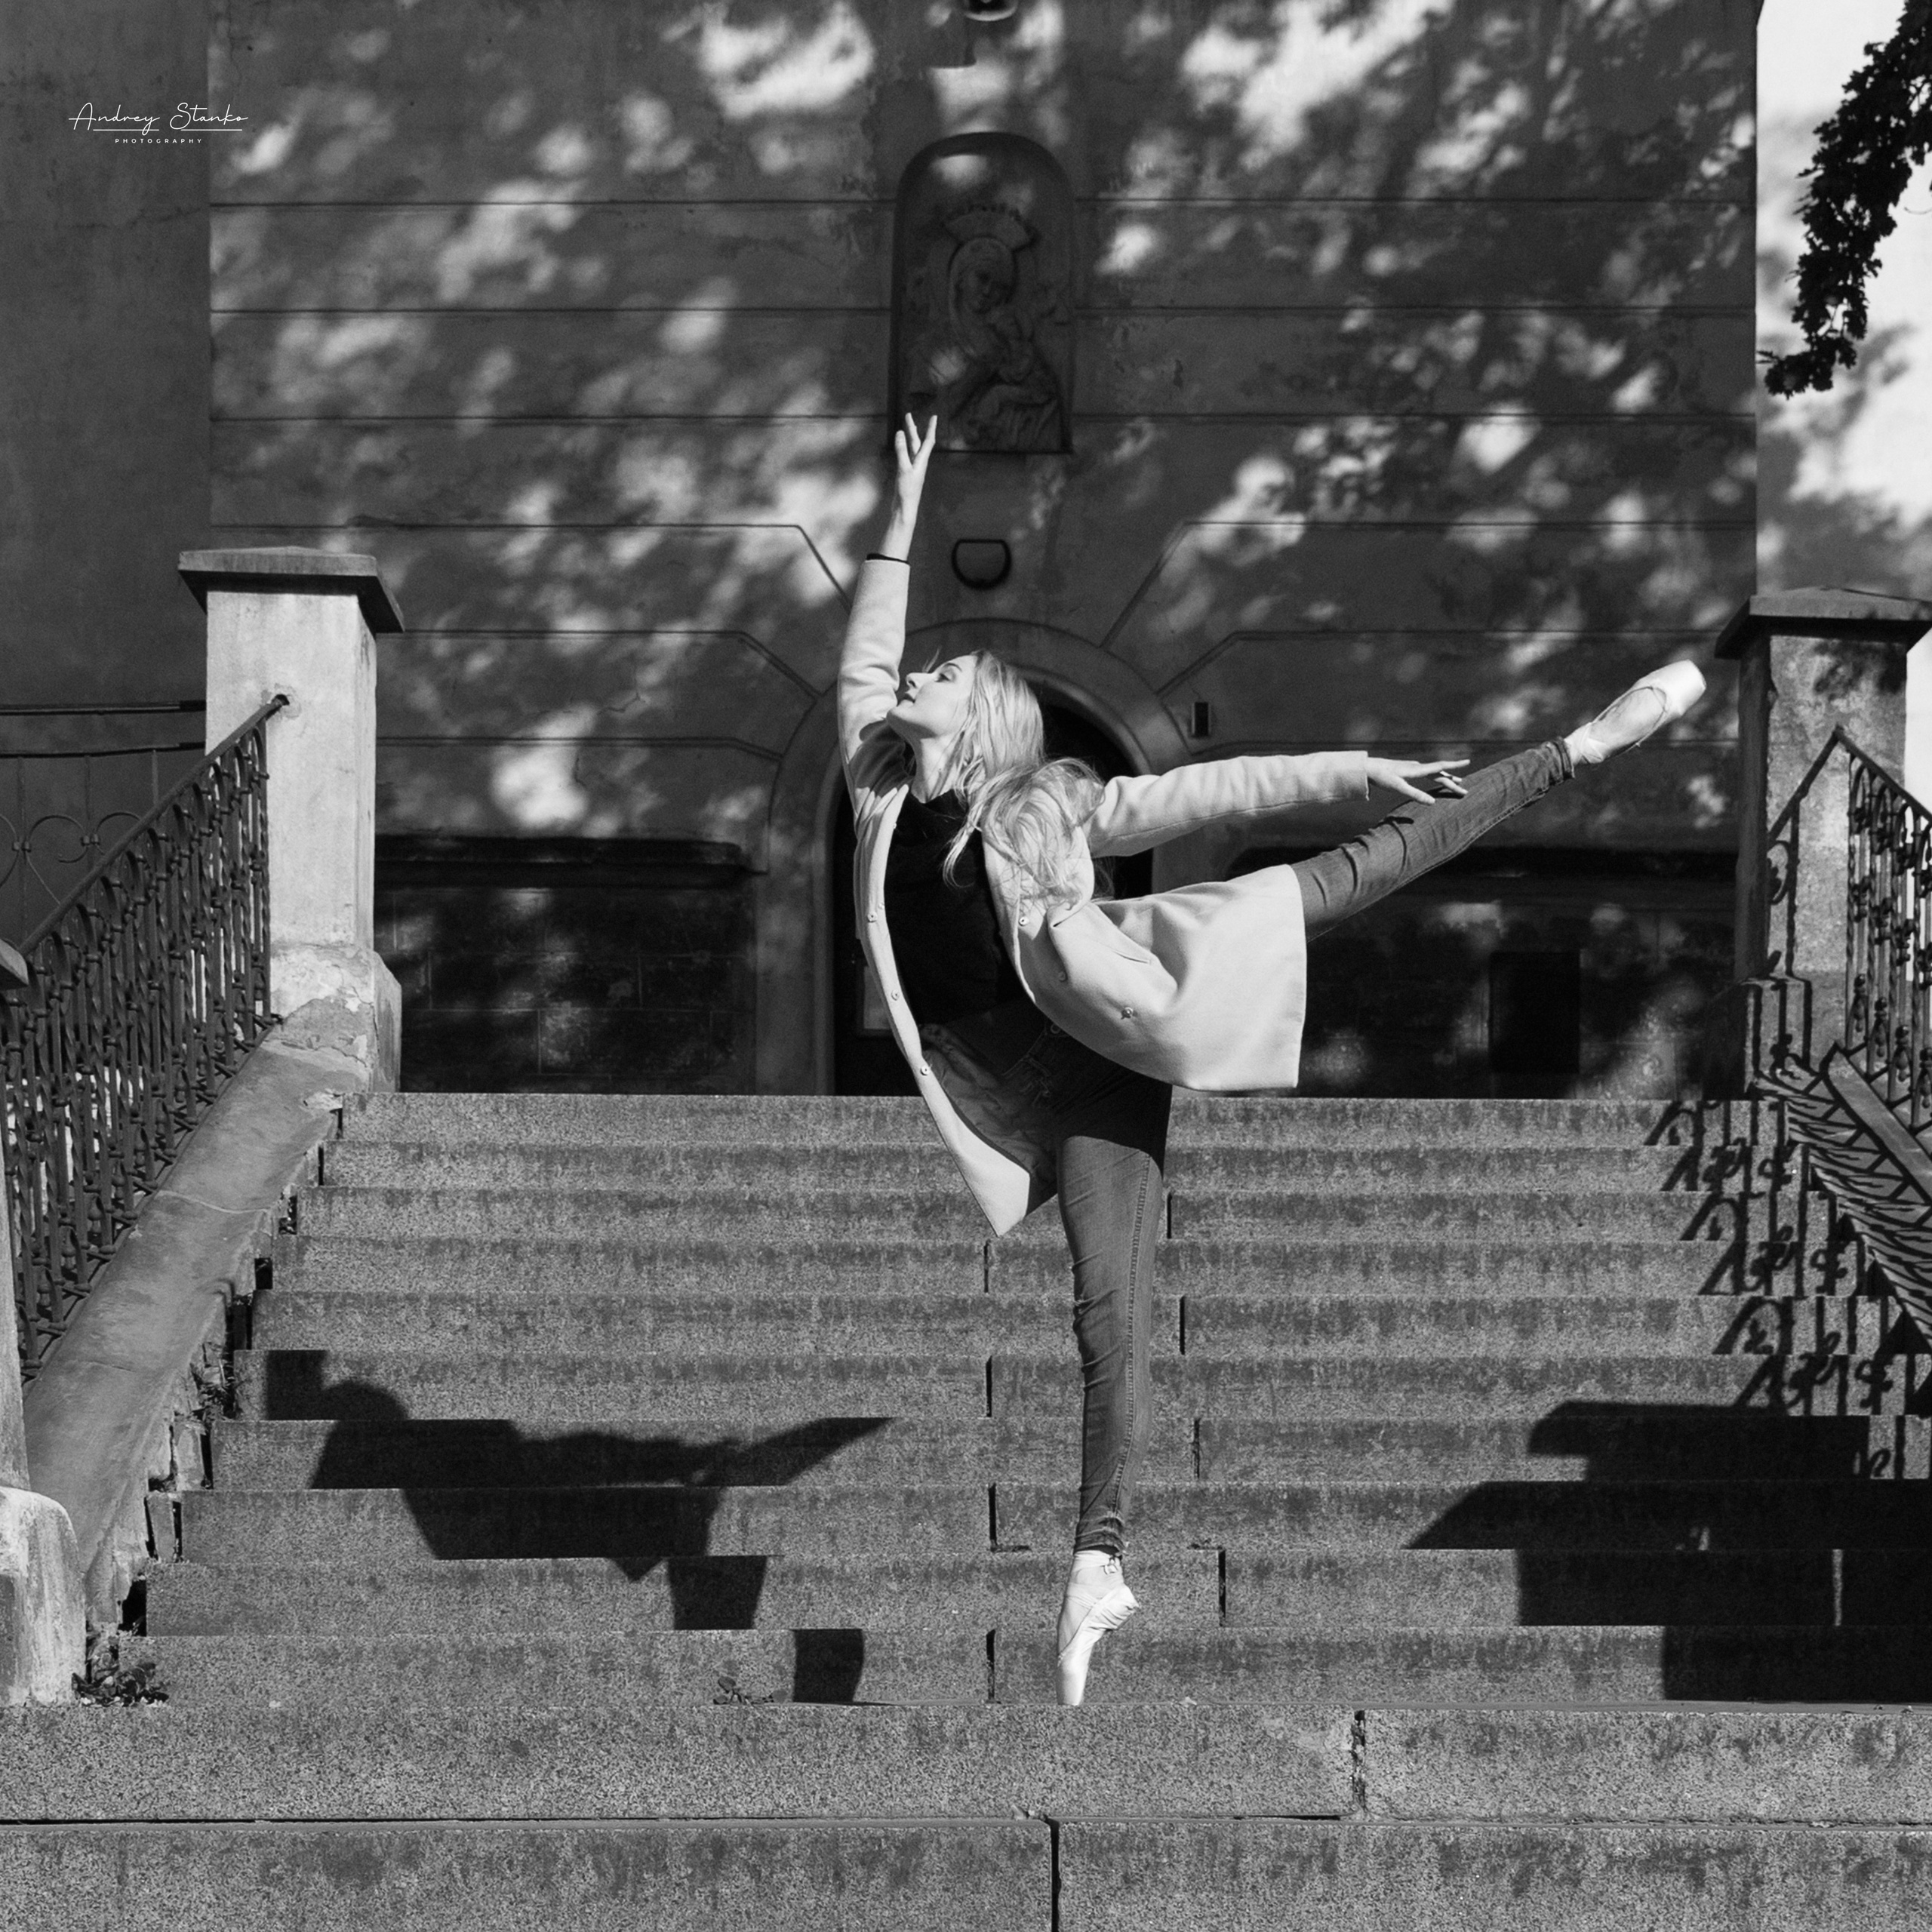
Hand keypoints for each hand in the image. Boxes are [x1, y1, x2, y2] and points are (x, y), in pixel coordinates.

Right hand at [880, 412, 938, 556]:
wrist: (905, 509)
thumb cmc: (907, 491)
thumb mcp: (904, 469)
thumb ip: (902, 451)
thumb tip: (900, 433)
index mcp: (922, 461)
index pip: (928, 440)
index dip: (931, 428)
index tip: (934, 416)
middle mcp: (918, 463)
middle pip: (917, 442)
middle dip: (913, 428)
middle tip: (908, 415)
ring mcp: (912, 468)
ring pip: (911, 448)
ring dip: (909, 436)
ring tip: (906, 426)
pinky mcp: (905, 473)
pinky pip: (905, 455)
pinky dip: (903, 447)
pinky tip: (901, 445)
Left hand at [1365, 756, 1468, 803]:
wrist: (1368, 768)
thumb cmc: (1383, 777)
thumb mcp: (1399, 788)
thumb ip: (1416, 795)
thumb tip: (1433, 802)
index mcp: (1418, 770)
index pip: (1440, 767)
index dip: (1454, 765)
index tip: (1468, 761)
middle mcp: (1417, 767)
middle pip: (1440, 773)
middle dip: (1453, 781)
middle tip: (1464, 791)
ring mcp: (1413, 767)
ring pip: (1434, 772)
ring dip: (1446, 777)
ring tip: (1457, 781)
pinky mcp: (1408, 770)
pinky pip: (1427, 773)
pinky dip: (1436, 776)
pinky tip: (1436, 776)